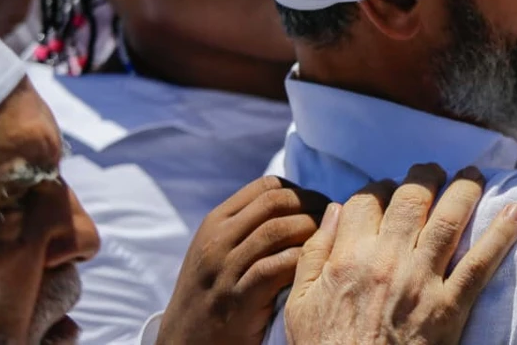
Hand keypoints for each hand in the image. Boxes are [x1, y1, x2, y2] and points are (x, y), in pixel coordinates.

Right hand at [156, 176, 329, 344]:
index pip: (267, 186)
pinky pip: (277, 266)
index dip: (300, 191)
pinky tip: (314, 265)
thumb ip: (248, 224)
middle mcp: (218, 240)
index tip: (318, 204)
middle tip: (332, 220)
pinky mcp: (238, 298)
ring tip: (328, 241)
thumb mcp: (218, 248)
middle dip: (312, 206)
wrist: (185, 340)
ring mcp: (225, 269)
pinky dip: (301, 259)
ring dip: (311, 231)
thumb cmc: (212, 291)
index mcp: (216, 222)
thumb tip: (298, 202)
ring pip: (278, 230)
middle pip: (276, 202)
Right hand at [285, 163, 516, 344]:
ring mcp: (422, 283)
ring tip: (474, 176)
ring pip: (450, 220)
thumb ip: (314, 254)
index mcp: (349, 258)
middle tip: (436, 171)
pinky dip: (502, 235)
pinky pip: (480, 264)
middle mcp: (388, 262)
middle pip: (413, 199)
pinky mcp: (450, 307)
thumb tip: (335, 210)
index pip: (367, 201)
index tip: (388, 189)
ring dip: (466, 191)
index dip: (379, 188)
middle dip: (426, 176)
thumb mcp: (300, 305)